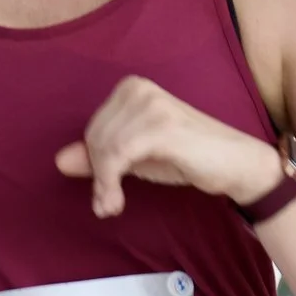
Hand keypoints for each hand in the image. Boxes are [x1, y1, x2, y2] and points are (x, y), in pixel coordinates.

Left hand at [56, 76, 281, 218]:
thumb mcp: (137, 157)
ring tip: (111, 207)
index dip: (94, 162)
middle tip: (106, 205)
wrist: (235, 163)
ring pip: (104, 148)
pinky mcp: (161, 125)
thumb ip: (102, 156)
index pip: (93, 127)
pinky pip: (118, 156)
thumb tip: (61, 160)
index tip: (103, 191)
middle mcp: (139, 89)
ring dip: (103, 185)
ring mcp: (152, 104)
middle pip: (95, 136)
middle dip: (98, 175)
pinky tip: (115, 203)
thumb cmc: (189, 157)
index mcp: (132, 88)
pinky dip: (110, 184)